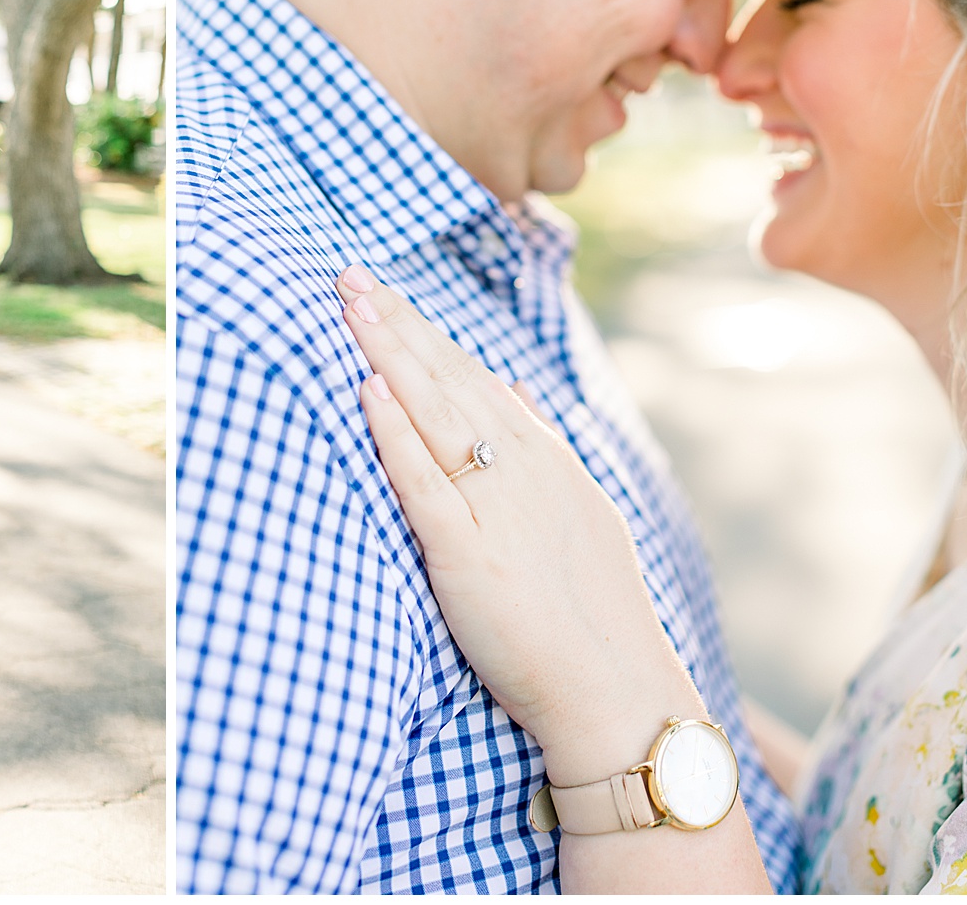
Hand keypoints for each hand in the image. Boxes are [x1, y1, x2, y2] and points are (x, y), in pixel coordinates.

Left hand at [336, 266, 702, 787]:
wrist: (617, 693)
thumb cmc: (589, 613)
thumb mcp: (579, 509)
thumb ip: (542, 448)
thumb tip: (513, 390)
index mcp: (546, 459)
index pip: (474, 378)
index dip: (425, 332)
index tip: (382, 294)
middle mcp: (524, 470)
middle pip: (449, 379)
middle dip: (397, 323)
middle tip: (348, 274)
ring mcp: (498, 509)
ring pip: (436, 413)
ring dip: (391, 354)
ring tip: (352, 305)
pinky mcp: (470, 555)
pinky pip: (425, 482)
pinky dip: (395, 432)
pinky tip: (369, 389)